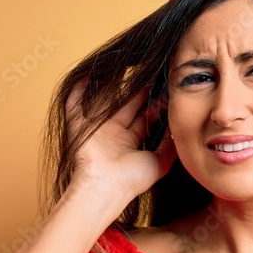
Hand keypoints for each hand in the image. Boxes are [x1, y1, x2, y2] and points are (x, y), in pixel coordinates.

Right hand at [65, 80, 176, 197]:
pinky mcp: (80, 127)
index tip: (167, 90)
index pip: (145, 117)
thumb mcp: (159, 163)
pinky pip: (76, 105)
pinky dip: (78, 90)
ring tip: (123, 65)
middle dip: (139, 90)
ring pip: (106, 101)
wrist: (106, 187)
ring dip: (113, 84)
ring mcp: (97, 129)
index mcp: (131, 142)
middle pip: (128, 105)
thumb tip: (177, 128)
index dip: (155, 104)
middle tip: (151, 72)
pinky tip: (87, 75)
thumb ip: (169, 146)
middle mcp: (114, 134)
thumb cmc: (132, 180)